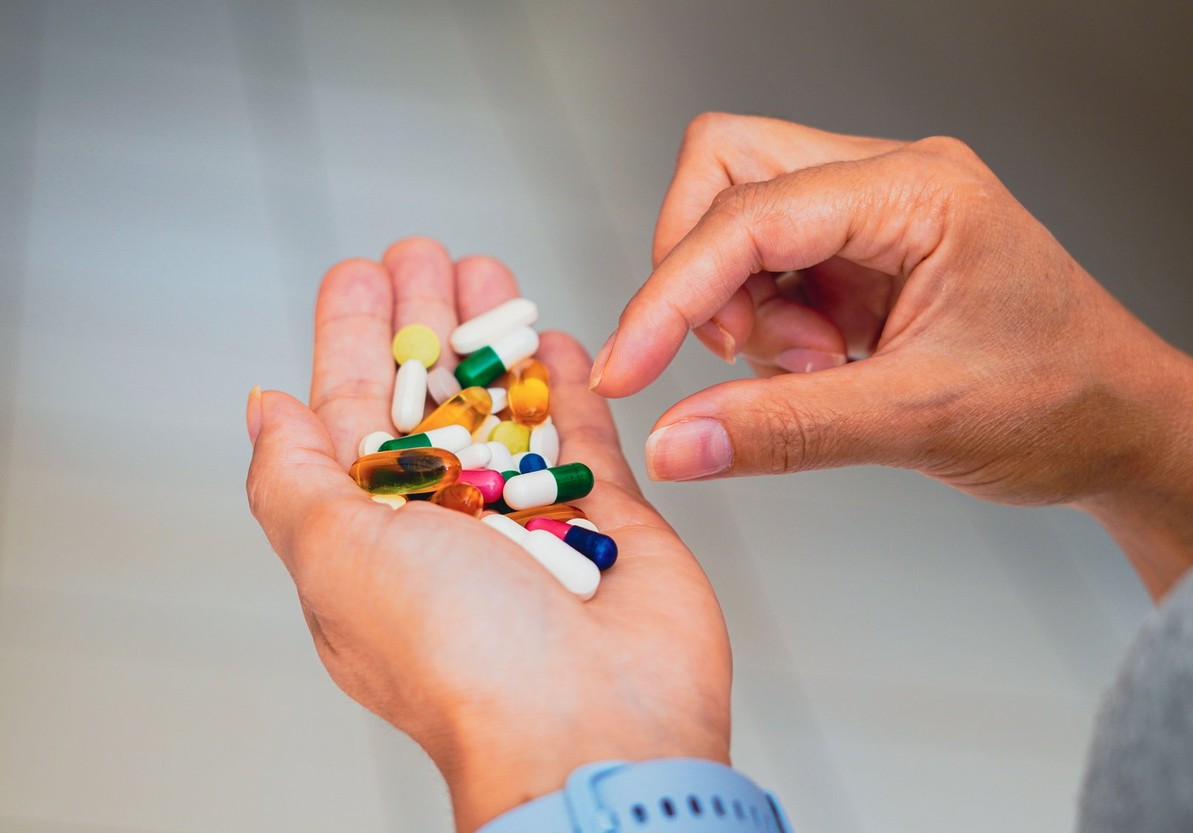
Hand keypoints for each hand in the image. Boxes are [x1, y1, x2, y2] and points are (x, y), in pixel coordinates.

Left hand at [246, 239, 730, 831]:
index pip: (353, 415)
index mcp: (374, 535)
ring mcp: (531, 519)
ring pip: (508, 407)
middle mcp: (449, 525)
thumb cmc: (456, 656)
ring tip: (492, 271)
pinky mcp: (607, 521)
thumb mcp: (337, 559)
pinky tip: (560, 340)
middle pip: (433, 398)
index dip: (354, 340)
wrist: (592, 724)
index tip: (360, 274)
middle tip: (427, 253)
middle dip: (427, 322)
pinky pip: (586, 438)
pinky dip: (572, 387)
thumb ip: (294, 478)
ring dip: (497, 337)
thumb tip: (261, 408)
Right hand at [590, 113, 1192, 597]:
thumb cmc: (1063, 402)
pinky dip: (765, 326)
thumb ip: (782, 429)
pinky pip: (767, 269)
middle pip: (726, 173)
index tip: (631, 364)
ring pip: (737, 222)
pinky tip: (822, 366)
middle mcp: (890, 182)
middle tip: (736, 352)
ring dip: (742, 309)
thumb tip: (675, 441)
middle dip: (702, 272)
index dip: (672, 291)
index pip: (749, 214)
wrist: (1122, 428)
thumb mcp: (916, 420)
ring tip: (813, 370)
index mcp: (918, 191)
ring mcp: (874, 215)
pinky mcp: (862, 255)